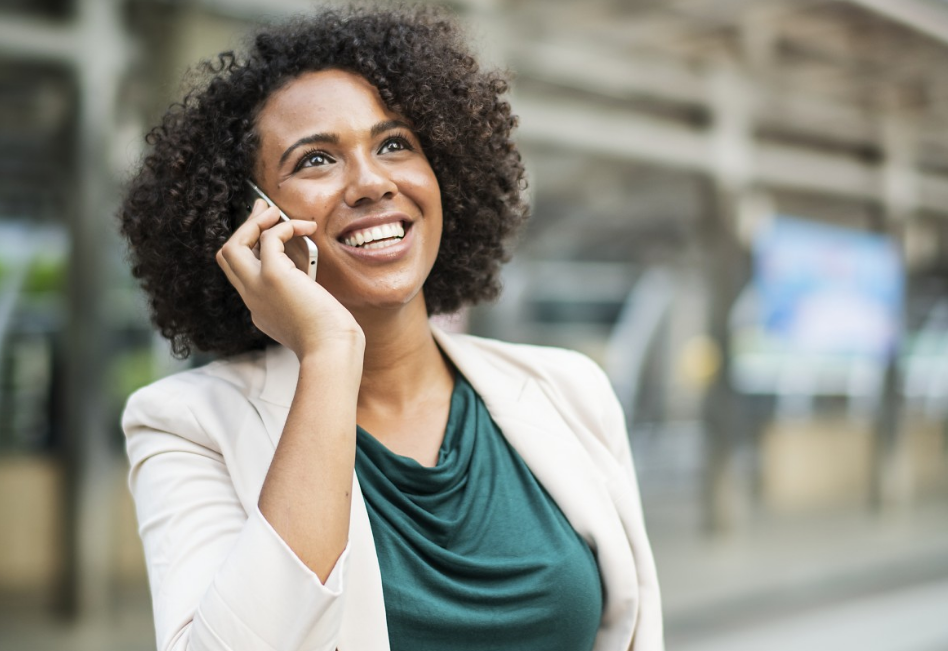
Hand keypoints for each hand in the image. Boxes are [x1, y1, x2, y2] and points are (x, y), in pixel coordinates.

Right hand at [216, 200, 363, 357]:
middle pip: (227, 257)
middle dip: (242, 229)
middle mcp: (252, 298)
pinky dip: (285, 227)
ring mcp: (258, 287)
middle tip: (262, 210)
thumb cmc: (331, 339)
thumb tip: (309, 275)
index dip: (253, 250)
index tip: (268, 233)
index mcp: (260, 309)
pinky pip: (268, 238)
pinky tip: (305, 227)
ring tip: (275, 211)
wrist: (331, 351)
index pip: (243, 274)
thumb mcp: (309, 316)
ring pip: (233, 246)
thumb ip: (301, 297)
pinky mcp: (273, 277)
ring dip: (253, 223)